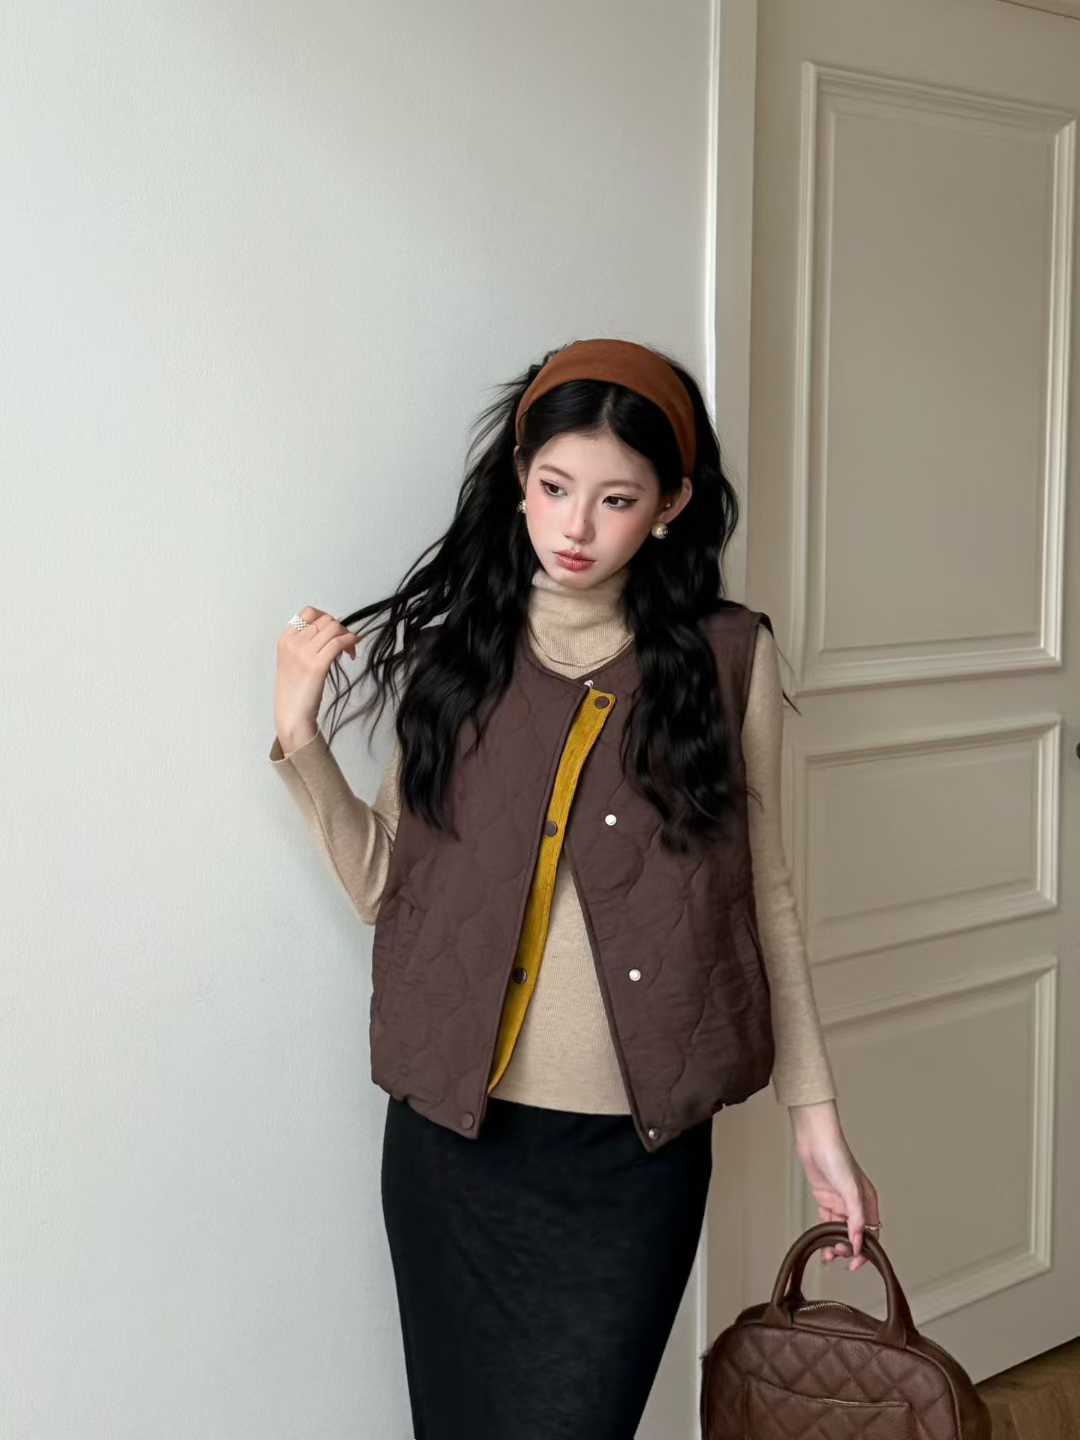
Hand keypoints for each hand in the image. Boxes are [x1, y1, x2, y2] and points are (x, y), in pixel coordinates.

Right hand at [274, 606, 358, 751]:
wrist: (292, 715)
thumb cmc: (295, 690)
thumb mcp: (294, 660)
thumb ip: (307, 643)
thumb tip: (333, 631)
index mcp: (285, 639)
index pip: (309, 613)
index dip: (326, 618)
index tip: (334, 632)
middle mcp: (293, 643)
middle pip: (325, 620)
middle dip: (340, 628)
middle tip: (346, 645)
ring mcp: (303, 654)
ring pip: (334, 628)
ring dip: (347, 636)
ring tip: (349, 652)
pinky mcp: (316, 666)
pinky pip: (339, 642)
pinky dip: (350, 643)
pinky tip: (352, 654)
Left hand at [789, 1101, 881, 1272]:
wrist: (815, 1141)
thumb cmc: (836, 1157)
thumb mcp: (850, 1190)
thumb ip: (856, 1218)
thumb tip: (858, 1241)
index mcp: (868, 1201)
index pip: (871, 1233)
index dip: (865, 1250)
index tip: (855, 1263)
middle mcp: (856, 1204)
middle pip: (855, 1234)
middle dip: (848, 1248)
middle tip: (837, 1255)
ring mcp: (840, 1202)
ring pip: (840, 1230)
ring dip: (835, 1244)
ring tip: (828, 1255)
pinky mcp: (825, 1199)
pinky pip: (827, 1222)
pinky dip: (825, 1234)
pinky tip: (821, 1243)